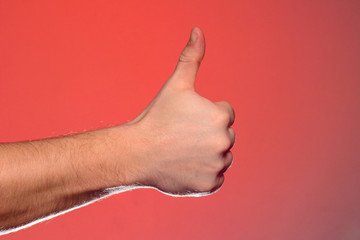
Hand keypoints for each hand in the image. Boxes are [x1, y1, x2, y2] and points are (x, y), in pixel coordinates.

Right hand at [128, 27, 234, 195]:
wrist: (136, 153)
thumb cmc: (157, 117)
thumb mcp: (176, 85)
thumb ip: (191, 57)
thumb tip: (198, 30)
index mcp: (221, 116)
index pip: (225, 114)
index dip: (205, 116)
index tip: (187, 121)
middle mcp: (224, 141)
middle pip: (224, 136)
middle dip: (207, 136)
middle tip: (182, 137)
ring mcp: (217, 166)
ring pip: (221, 157)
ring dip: (207, 156)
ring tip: (182, 152)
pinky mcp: (209, 186)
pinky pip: (214, 178)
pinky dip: (203, 175)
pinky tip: (185, 168)